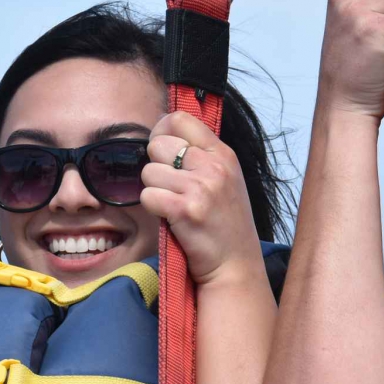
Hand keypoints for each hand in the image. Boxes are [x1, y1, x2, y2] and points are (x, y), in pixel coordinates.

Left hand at [139, 111, 264, 288]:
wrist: (235, 265)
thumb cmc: (226, 223)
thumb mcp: (226, 178)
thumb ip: (202, 155)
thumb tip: (165, 134)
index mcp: (223, 154)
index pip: (180, 119)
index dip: (162, 131)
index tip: (162, 150)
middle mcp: (213, 166)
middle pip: (157, 145)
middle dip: (156, 166)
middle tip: (171, 187)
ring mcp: (200, 188)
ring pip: (148, 172)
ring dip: (154, 190)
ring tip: (174, 205)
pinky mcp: (185, 210)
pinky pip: (148, 196)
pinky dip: (153, 208)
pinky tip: (170, 217)